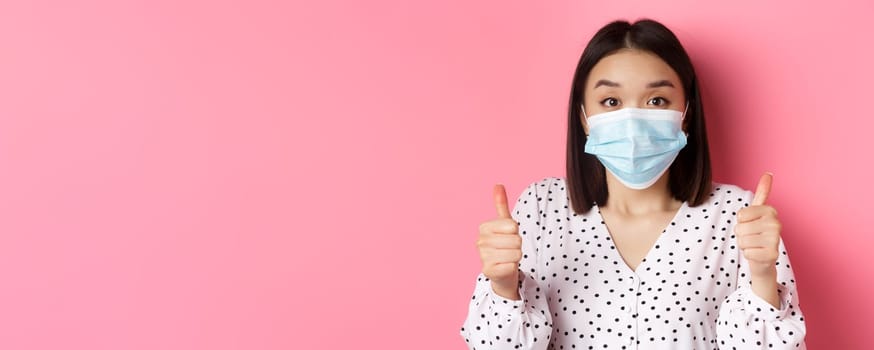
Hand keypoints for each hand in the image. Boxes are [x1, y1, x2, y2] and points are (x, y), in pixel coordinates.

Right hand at [477, 184, 521, 299]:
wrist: (501, 271)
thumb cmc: (504, 245)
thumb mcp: (505, 224)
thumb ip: (501, 205)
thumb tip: (498, 184)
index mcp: (484, 227)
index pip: (513, 226)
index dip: (516, 233)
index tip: (509, 237)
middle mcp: (480, 241)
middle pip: (516, 241)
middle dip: (518, 246)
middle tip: (510, 249)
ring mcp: (482, 257)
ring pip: (516, 254)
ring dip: (516, 258)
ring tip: (508, 258)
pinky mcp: (487, 272)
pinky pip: (511, 266)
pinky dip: (512, 268)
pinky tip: (504, 268)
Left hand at [735, 173, 781, 278]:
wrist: (763, 257)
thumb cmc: (756, 232)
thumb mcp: (757, 211)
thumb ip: (762, 193)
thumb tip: (768, 173)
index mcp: (771, 211)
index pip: (740, 215)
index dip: (741, 221)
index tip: (750, 224)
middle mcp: (776, 224)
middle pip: (740, 228)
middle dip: (741, 234)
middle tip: (752, 237)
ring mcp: (776, 240)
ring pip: (742, 240)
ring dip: (744, 245)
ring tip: (754, 245)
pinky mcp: (772, 255)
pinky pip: (747, 253)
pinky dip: (748, 255)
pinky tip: (757, 254)